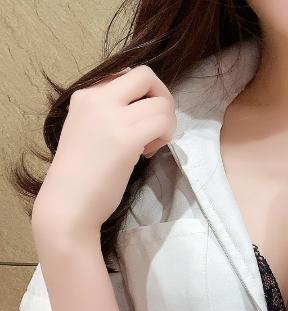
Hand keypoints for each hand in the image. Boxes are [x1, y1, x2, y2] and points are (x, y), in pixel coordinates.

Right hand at [32, 65, 175, 232]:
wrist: (67, 204)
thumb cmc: (81, 174)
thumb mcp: (90, 128)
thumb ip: (111, 111)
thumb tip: (146, 101)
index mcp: (86, 95)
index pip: (128, 74)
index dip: (144, 96)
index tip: (137, 120)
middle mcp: (97, 98)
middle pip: (146, 75)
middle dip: (163, 98)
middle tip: (158, 125)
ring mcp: (111, 117)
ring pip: (161, 103)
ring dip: (167, 124)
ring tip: (151, 145)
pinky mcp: (126, 138)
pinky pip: (163, 122)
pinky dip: (166, 136)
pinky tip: (149, 152)